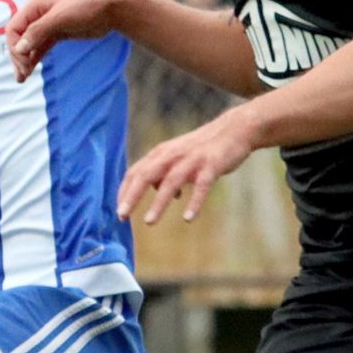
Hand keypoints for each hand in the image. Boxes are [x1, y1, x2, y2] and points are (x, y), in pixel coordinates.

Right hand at [6, 0, 124, 82]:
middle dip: (18, 56)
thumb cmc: (86, 5)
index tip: (23, 64)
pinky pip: (41, 47)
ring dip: (24, 60)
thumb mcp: (61, 17)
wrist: (112, 6)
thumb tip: (19, 48)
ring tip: (22, 78)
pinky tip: (31, 69)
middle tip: (23, 75)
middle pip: (20, 38)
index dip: (14, 47)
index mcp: (35, 6)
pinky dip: (35, 57)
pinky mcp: (59, 33)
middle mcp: (38, 15)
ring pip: (30, 44)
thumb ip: (39, 31)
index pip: (13, 29)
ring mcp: (49, 25)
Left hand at [118, 111, 255, 224]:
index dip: (124, 191)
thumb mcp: (179, 157)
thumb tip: (158, 191)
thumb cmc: (204, 147)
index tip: (118, 212)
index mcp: (162, 153)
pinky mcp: (211, 165)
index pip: (135, 172)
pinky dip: (194, 202)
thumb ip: (166, 172)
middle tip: (121, 217)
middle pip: (146, 175)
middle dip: (132, 196)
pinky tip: (189, 218)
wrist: (235, 130)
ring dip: (158, 202)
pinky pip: (201, 186)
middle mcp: (173, 155)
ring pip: (171, 182)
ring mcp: (192, 160)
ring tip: (149, 222)